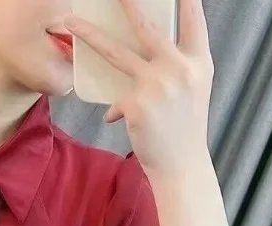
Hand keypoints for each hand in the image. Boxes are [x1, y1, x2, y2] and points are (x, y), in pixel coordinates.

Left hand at [64, 0, 214, 173]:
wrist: (181, 164)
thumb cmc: (184, 128)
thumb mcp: (192, 90)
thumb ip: (176, 68)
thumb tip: (145, 55)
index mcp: (198, 61)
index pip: (193, 19)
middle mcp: (180, 68)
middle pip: (147, 27)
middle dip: (128, 4)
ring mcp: (158, 85)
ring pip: (116, 53)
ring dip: (91, 35)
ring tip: (72, 22)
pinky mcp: (137, 104)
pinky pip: (115, 101)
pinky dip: (115, 110)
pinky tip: (119, 119)